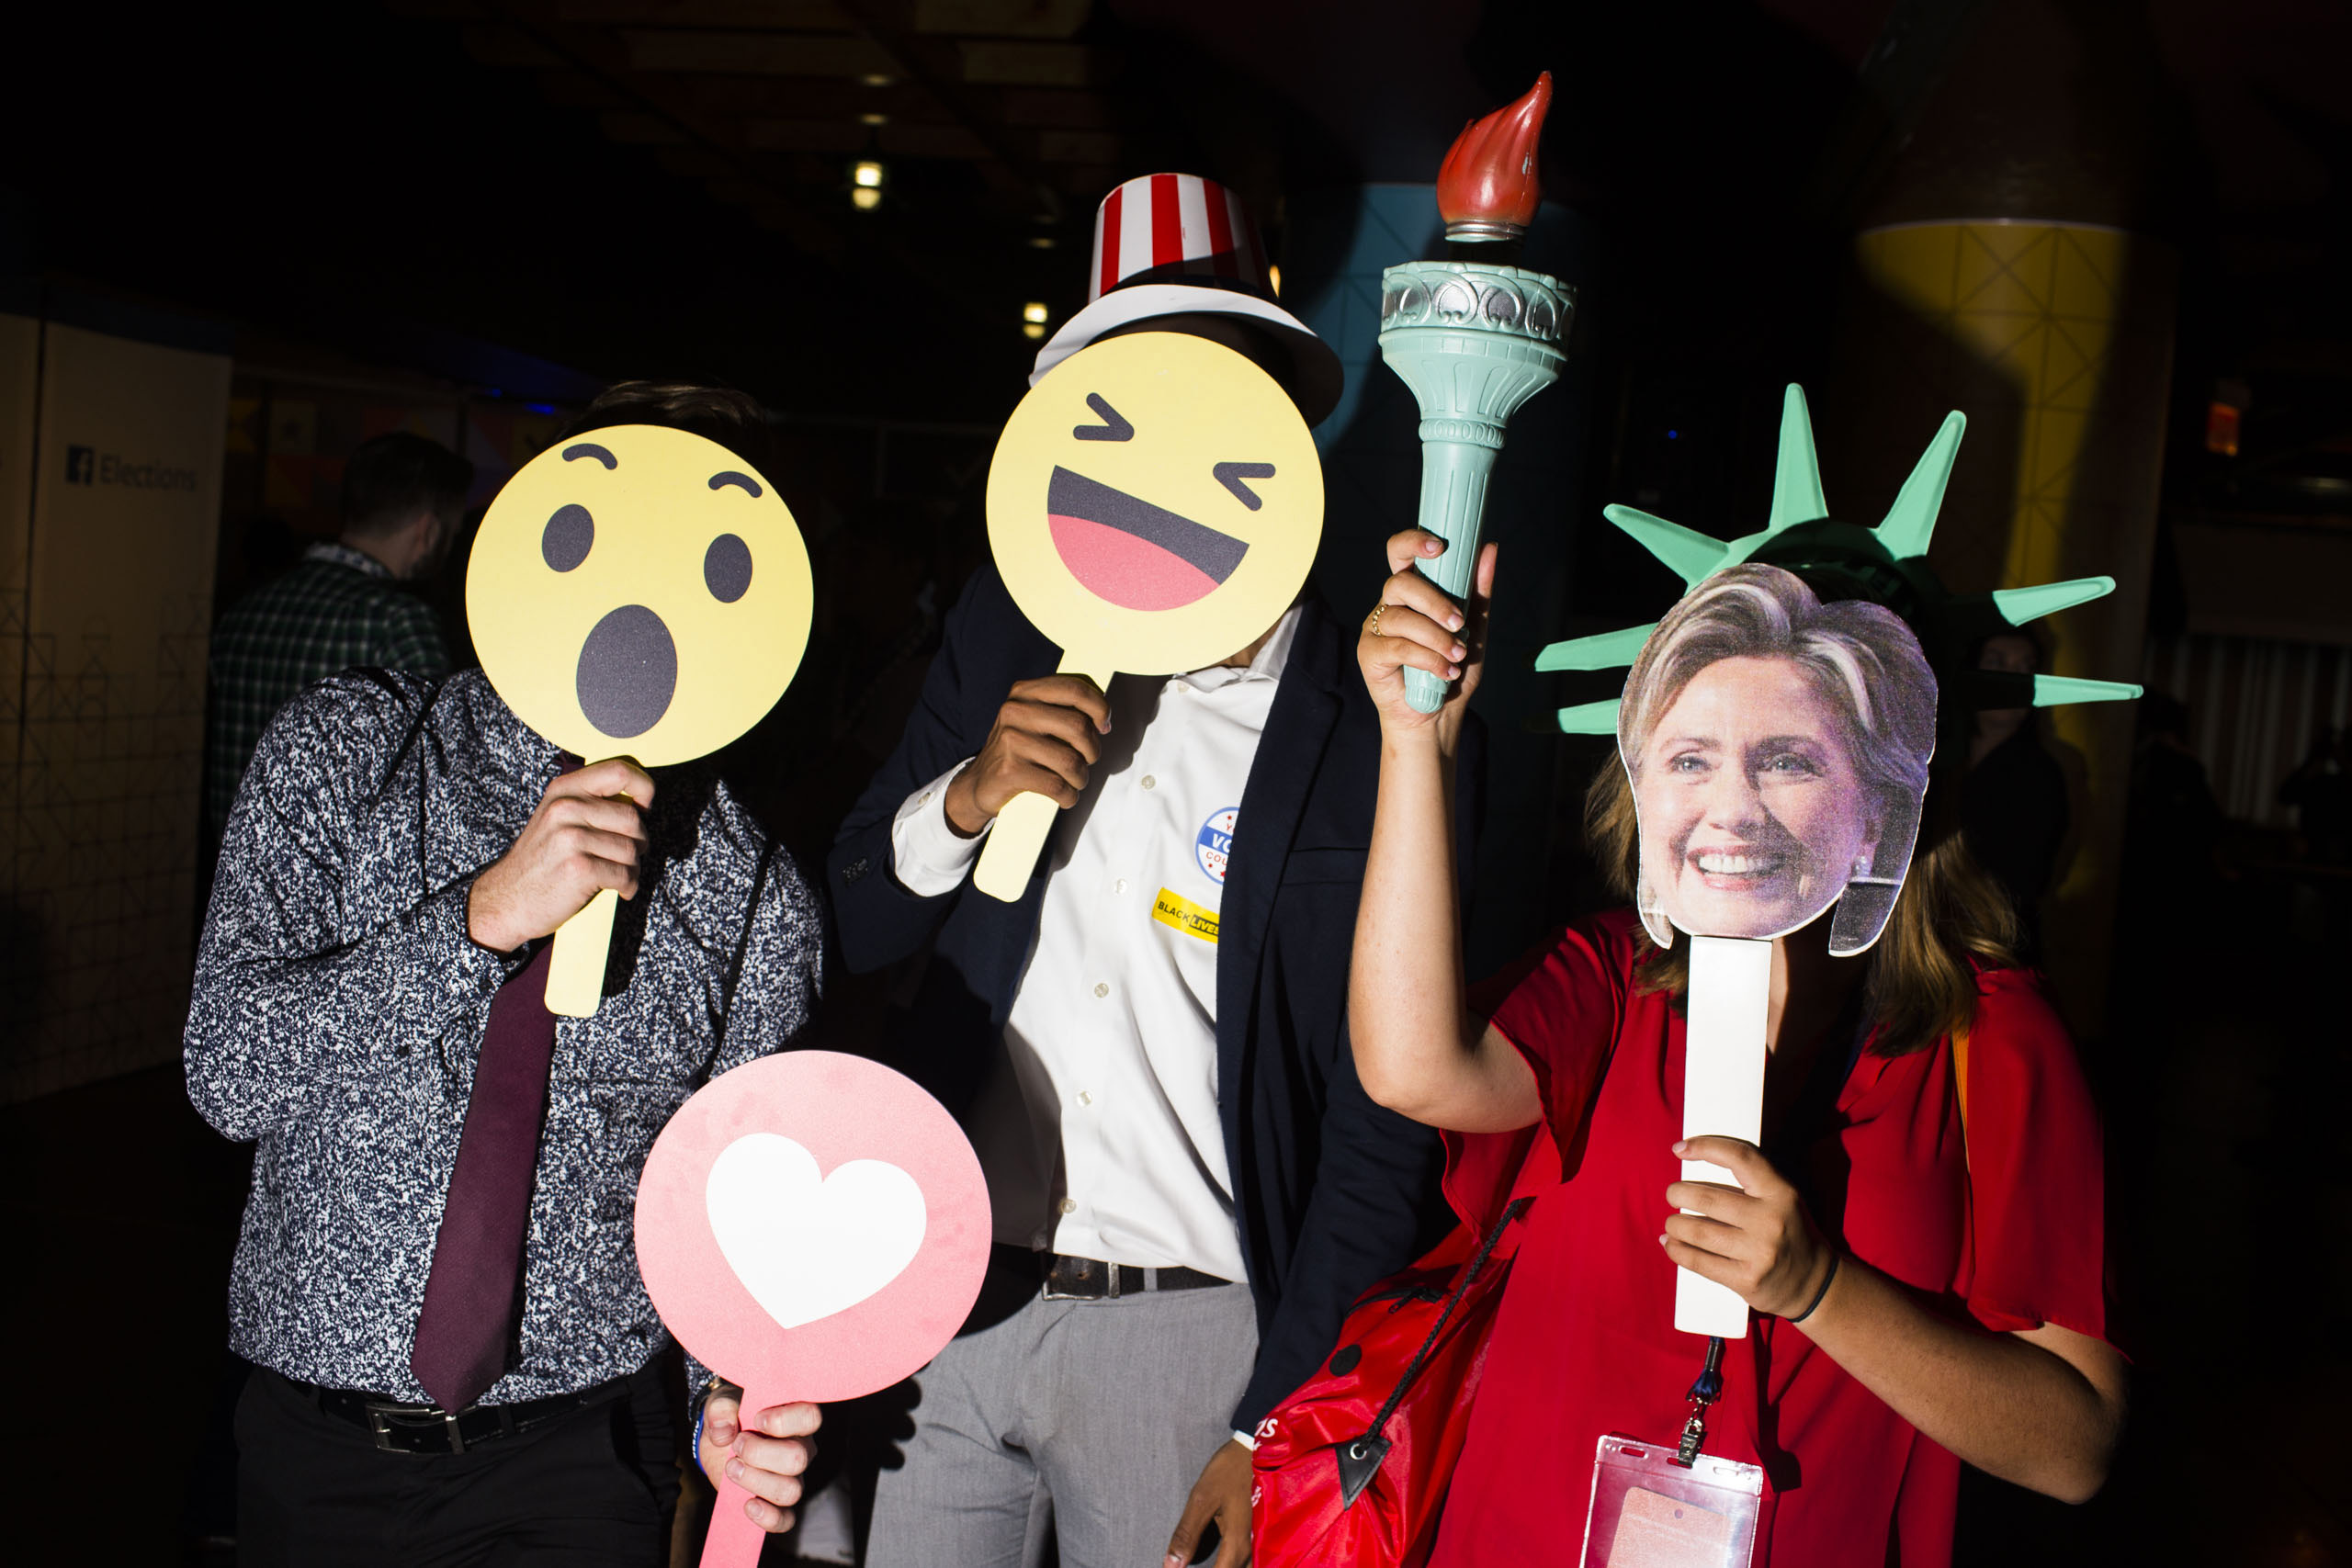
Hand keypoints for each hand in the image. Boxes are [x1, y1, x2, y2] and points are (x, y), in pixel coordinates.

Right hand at [466, 758, 653, 951]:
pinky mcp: (579, 867)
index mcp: (564, 790)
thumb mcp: (556, 818)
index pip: (620, 771)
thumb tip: (638, 799)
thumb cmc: (540, 861)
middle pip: (632, 818)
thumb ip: (590, 803)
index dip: (643, 788)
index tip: (645, 807)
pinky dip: (629, 886)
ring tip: (619, 873)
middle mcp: (566, 808)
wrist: (506, 899)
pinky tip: (619, 889)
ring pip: (631, 849)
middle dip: (639, 840)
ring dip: (633, 867)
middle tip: (629, 854)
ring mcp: (571, 838)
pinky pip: (625, 874)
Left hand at [699, 1382, 821, 1533]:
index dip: (784, 1421)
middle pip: (798, 1459)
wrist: (720, 1443)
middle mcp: (801, 1448)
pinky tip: (748, 1506)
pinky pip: (786, 1519)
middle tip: (737, 1446)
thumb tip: (724, 1433)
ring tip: (732, 1469)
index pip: (810, 1417)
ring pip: (791, 1490)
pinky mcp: (777, 1503)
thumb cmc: (730, 1417)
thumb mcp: (721, 1403)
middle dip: (759, 1454)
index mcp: (794, 1418)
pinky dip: (768, 1518)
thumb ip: (721, 1409)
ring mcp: (792, 1478)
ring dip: (756, 1482)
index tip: (757, 1420)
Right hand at [943, 675, 1111, 834]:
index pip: (1075, 689)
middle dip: (1092, 749)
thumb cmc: (1019, 749)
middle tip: (1088, 760)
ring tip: (1076, 780)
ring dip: (1081, 776)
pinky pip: (1057, 785)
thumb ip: (1065, 710)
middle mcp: (1014, 711)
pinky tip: (1065, 795)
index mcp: (1025, 692)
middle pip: (1078, 726)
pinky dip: (1068, 795)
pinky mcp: (1009, 770)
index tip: (1104, 726)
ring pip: (1071, 761)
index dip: (1099, 707)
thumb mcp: (1034, 719)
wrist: (980, 782)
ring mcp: (1010, 740)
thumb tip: (1104, 721)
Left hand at [1164, 1437, 1253, 1567]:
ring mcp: (1261, 1541)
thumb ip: (1186, 1535)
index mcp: (1237, 1544)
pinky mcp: (1262, 1533)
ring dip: (1227, 1567)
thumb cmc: (1228, 1471)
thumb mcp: (1202, 1499)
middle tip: (1197, 1564)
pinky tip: (1226, 1560)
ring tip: (1214, 1562)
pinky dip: (1238, 1564)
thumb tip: (1170, 1566)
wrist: (1256, 1448)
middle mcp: (1253, 1548)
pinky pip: (1253, 1559)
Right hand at [1358, 530, 1496, 741]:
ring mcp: (1375, 629)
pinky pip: (1396, 647)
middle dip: (1434, 601)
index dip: (1413, 542)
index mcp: (1411, 592)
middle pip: (1400, 583)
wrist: (1437, 718)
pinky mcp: (1369, 654)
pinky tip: (1446, 671)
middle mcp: (1389, 605)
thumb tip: (1489, 547)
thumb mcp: (1475, 629)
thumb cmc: (1452, 671)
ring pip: (1400, 618)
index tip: (1439, 547)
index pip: (1400, 553)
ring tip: (1458, 655)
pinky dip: (1427, 659)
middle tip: (1459, 623)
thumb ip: (1479, 591)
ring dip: (1435, 637)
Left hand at [1661, 1136, 1836, 1319]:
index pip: (1740, 1157)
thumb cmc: (1789, 1232)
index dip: (1705, 1146)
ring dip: (1674, 1225)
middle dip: (1678, 1193)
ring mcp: (1760, 1252)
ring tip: (1672, 1224)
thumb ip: (1748, 1181)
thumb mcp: (1782, 1199)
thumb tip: (1691, 1161)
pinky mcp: (1747, 1280)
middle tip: (1672, 1194)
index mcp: (1781, 1193)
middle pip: (1706, 1198)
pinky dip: (1677, 1251)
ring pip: (1697, 1231)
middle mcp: (1771, 1220)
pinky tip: (1671, 1244)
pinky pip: (1699, 1262)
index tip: (1680, 1148)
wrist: (1815, 1284)